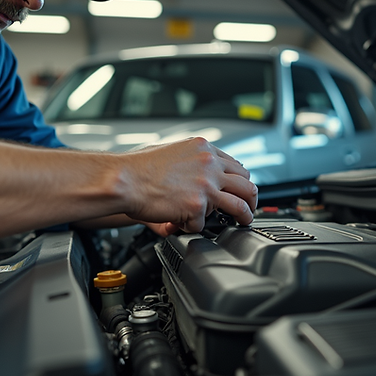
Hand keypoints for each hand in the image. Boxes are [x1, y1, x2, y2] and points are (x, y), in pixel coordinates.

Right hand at [116, 137, 256, 232]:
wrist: (124, 180)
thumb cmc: (139, 168)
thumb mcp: (173, 151)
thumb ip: (193, 160)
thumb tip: (205, 173)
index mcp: (203, 149)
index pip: (235, 166)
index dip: (240, 181)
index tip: (239, 190)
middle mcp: (209, 165)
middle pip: (246, 183)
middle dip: (251, 198)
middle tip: (249, 208)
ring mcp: (206, 185)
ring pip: (239, 205)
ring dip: (244, 216)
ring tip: (243, 222)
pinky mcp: (197, 205)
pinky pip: (204, 223)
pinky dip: (193, 226)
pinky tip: (183, 223)